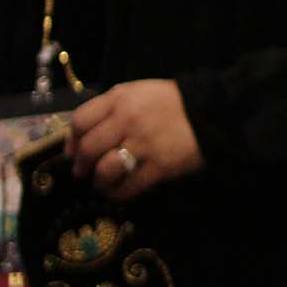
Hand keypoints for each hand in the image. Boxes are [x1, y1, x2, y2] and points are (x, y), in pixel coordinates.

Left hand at [64, 81, 203, 202]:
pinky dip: (118, 193)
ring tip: (102, 182)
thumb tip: (79, 138)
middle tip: (83, 172)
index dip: (71, 140)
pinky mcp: (159, 166)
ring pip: (104, 169)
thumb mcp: (140, 93)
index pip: (80, 121)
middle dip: (80, 165)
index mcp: (120, 99)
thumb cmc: (174, 103)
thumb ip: (111, 108)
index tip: (72, 151)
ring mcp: (143, 144)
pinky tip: (119, 191)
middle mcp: (127, 120)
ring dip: (99, 180)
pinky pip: (128, 186)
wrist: (215, 112)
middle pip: (88, 148)